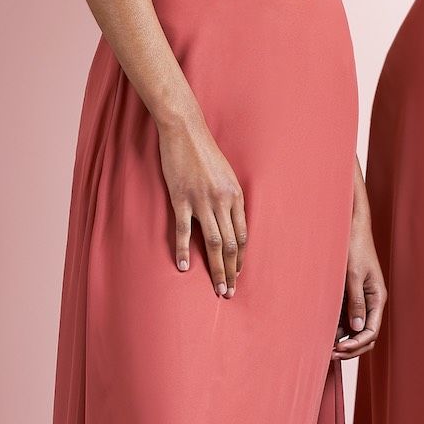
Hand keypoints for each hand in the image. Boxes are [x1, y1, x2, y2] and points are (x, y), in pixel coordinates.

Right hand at [156, 109, 246, 296]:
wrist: (185, 131)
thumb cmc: (205, 152)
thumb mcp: (226, 175)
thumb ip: (229, 198)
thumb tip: (231, 220)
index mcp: (235, 196)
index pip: (243, 235)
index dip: (241, 258)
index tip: (238, 274)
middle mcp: (222, 201)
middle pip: (231, 244)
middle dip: (231, 271)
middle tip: (229, 292)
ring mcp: (202, 201)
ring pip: (213, 242)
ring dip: (216, 268)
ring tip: (217, 288)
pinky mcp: (181, 199)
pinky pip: (185, 231)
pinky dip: (185, 250)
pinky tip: (184, 267)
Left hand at [333, 217, 386, 357]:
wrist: (349, 228)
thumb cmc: (354, 248)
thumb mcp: (354, 275)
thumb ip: (356, 302)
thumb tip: (356, 329)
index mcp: (377, 298)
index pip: (371, 331)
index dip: (356, 345)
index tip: (339, 348)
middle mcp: (370, 303)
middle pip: (364, 336)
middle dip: (350, 348)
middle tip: (329, 354)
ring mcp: (359, 301)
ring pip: (353, 330)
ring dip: (341, 340)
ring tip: (321, 346)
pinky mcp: (348, 297)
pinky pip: (344, 319)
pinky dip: (335, 328)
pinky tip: (320, 332)